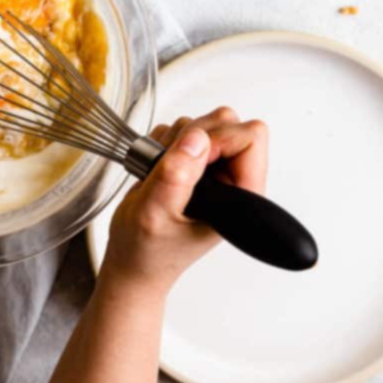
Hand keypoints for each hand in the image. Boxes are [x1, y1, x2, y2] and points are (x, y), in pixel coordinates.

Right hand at [102, 107, 267, 296]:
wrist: (131, 261)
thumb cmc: (148, 251)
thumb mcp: (156, 214)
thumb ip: (176, 176)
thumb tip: (195, 139)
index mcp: (241, 196)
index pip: (251, 138)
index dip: (219, 138)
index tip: (190, 156)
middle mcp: (232, 179)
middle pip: (228, 122)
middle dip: (193, 135)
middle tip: (170, 165)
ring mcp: (212, 169)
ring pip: (203, 123)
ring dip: (175, 140)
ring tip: (160, 173)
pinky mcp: (193, 162)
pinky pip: (182, 129)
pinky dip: (164, 142)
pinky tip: (156, 170)